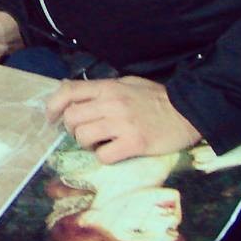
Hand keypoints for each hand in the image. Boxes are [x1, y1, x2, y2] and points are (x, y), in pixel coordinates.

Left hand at [45, 75, 200, 163]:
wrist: (189, 112)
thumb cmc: (156, 99)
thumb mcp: (127, 83)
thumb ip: (101, 88)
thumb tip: (72, 92)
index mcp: (108, 87)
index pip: (68, 91)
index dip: (53, 106)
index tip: (51, 118)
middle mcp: (111, 103)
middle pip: (71, 118)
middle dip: (72, 129)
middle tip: (84, 134)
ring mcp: (122, 123)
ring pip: (83, 136)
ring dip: (86, 144)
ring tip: (99, 143)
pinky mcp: (134, 143)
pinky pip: (103, 155)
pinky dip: (104, 157)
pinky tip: (114, 152)